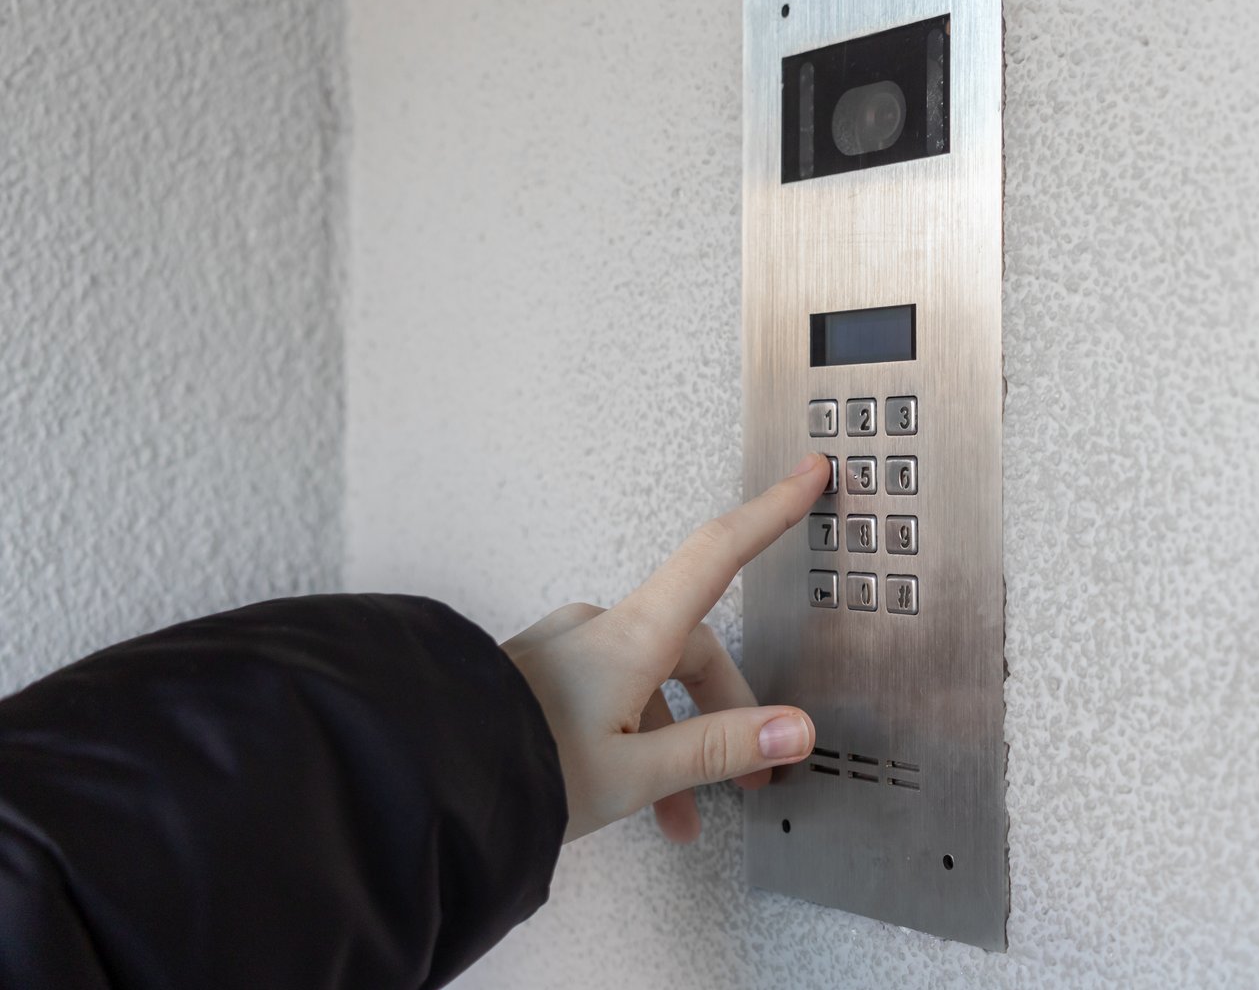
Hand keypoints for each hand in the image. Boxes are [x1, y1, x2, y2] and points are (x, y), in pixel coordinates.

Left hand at [500, 453, 829, 843]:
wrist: (424, 779)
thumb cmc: (516, 770)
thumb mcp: (635, 773)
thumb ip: (719, 748)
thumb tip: (792, 730)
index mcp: (631, 637)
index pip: (719, 553)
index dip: (770, 513)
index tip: (805, 476)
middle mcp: (598, 630)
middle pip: (693, 646)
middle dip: (727, 709)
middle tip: (749, 771)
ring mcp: (564, 650)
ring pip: (649, 681)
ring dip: (676, 740)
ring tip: (679, 811)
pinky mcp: (538, 675)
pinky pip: (609, 694)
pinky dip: (634, 737)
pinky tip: (630, 795)